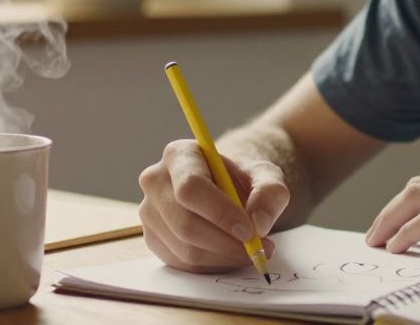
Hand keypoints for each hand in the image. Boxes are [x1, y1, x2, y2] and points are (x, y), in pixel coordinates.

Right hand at [138, 139, 289, 272]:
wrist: (225, 191)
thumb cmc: (241, 180)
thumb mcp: (266, 176)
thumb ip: (270, 193)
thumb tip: (259, 223)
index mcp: (179, 155)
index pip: (191, 188)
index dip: (220, 213)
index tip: (249, 231)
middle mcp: (155, 181)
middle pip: (185, 224)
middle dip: (226, 243)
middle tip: (257, 249)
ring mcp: (149, 213)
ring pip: (185, 249)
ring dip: (224, 257)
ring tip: (251, 251)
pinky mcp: (152, 239)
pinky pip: (183, 264)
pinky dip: (213, 265)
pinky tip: (231, 255)